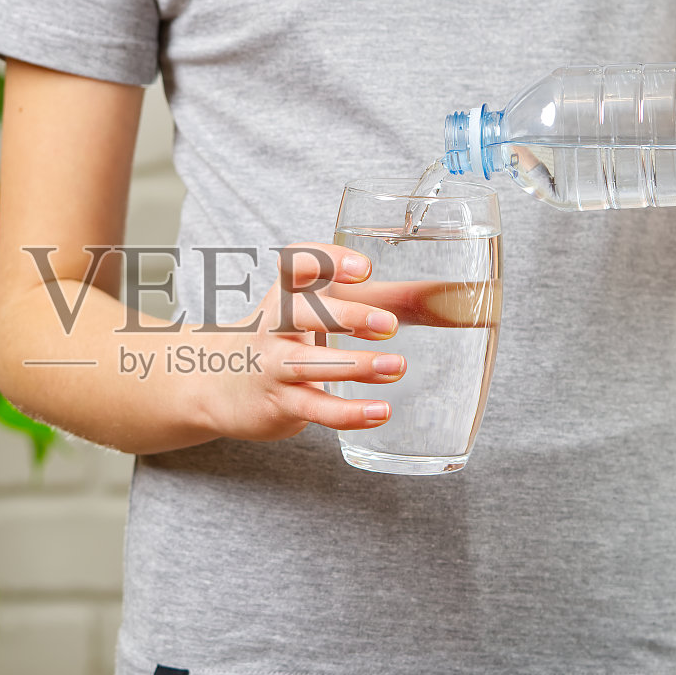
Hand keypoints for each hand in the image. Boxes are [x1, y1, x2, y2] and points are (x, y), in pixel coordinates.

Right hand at [190, 243, 403, 441]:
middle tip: (389, 324)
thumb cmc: (289, 335)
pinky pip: (313, 407)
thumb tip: (459, 298)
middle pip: (301, 312)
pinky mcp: (279, 402)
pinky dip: (347, 413)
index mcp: (289, 291)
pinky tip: (379, 412)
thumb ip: (394, 300)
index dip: (328, 261)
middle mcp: (275, 324)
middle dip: (346, 315)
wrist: (216, 381)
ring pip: (308, 364)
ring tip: (396, 368)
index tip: (364, 268)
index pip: (298, 264)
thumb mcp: (331, 308)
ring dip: (354, 365)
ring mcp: (273, 364)